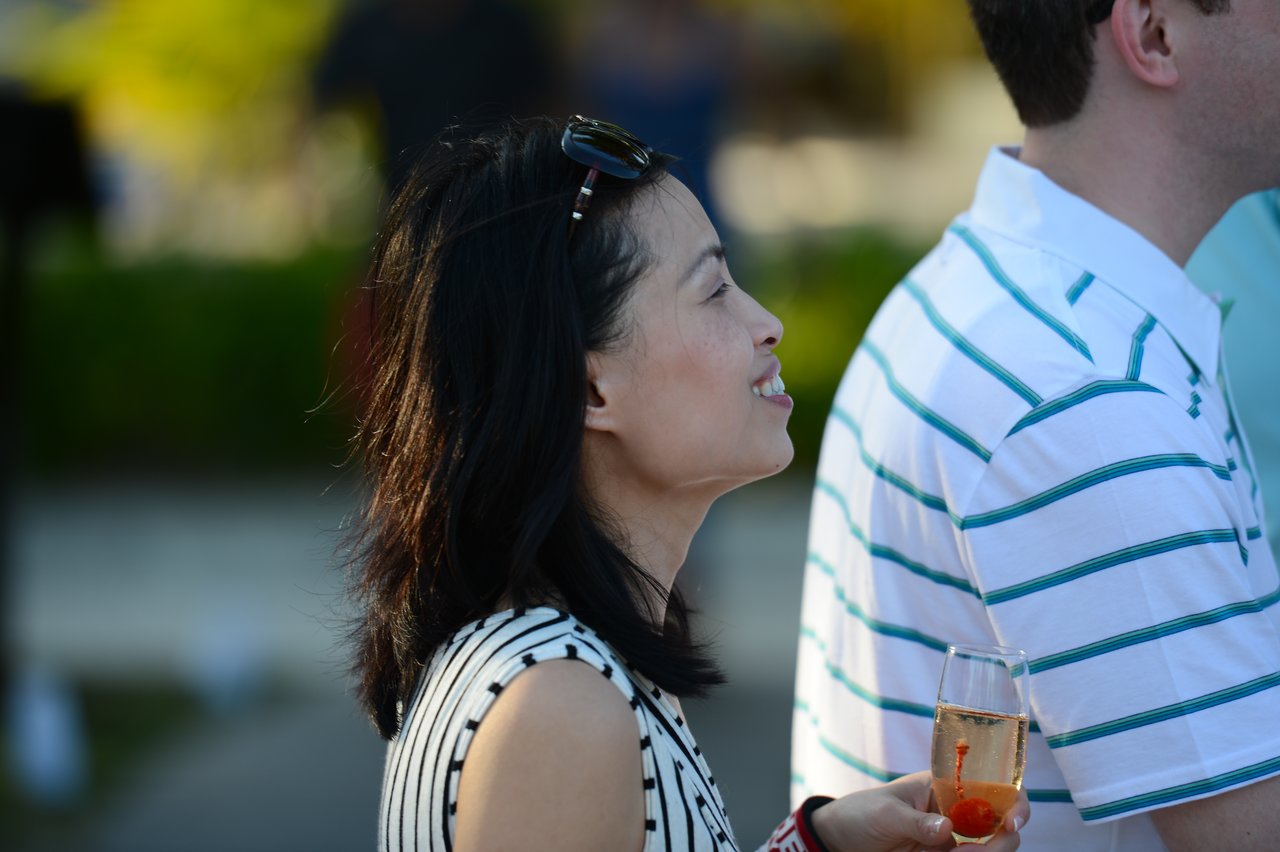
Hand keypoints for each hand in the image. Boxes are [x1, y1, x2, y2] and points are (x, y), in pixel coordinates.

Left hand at [809, 771, 1027, 851]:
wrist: (840, 841)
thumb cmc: (861, 814)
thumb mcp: (885, 814)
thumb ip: (915, 822)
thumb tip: (947, 830)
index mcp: (946, 784)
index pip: (994, 786)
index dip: (1015, 802)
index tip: (1014, 822)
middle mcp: (957, 809)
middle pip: (1001, 824)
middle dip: (1002, 841)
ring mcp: (953, 837)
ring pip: (990, 849)